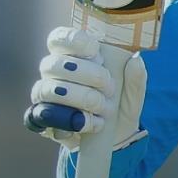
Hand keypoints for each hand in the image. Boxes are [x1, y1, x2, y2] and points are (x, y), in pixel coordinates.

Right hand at [24, 27, 146, 151]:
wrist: (114, 138)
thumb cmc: (120, 106)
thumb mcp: (132, 93)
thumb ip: (135, 78)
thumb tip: (135, 60)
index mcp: (73, 56)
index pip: (59, 38)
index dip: (74, 41)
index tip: (96, 50)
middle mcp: (54, 73)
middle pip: (53, 64)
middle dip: (85, 74)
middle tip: (109, 87)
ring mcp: (45, 96)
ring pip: (48, 89)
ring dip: (80, 98)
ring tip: (103, 108)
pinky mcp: (42, 119)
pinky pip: (44, 116)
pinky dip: (70, 120)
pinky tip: (90, 124)